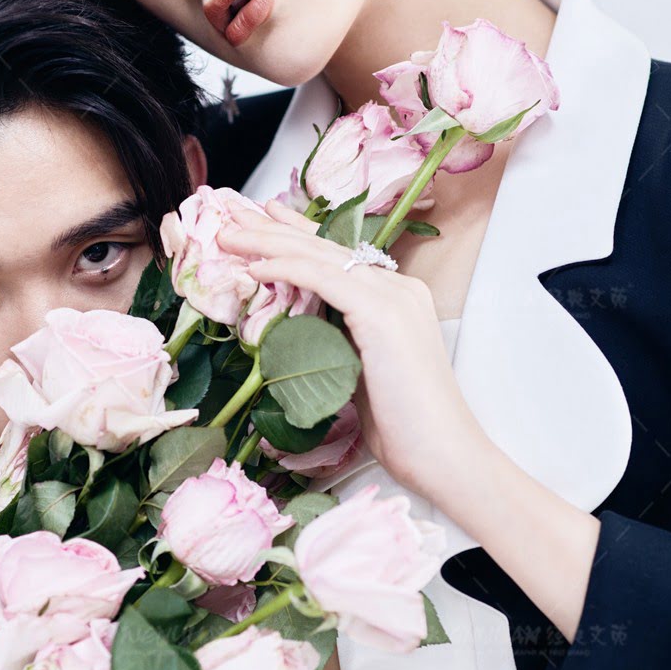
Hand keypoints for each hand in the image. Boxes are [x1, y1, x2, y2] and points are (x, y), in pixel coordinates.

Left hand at [220, 198, 483, 499]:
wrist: (443, 454)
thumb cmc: (404, 426)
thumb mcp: (359, 371)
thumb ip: (336, 340)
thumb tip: (297, 328)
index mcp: (396, 297)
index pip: (338, 255)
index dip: (296, 234)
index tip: (262, 219)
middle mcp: (398, 287)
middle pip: (325, 247)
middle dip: (272, 228)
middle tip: (230, 215)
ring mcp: (394, 296)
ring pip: (320, 255)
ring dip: (268, 242)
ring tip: (228, 234)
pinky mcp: (382, 313)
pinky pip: (323, 277)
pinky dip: (286, 268)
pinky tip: (256, 266)